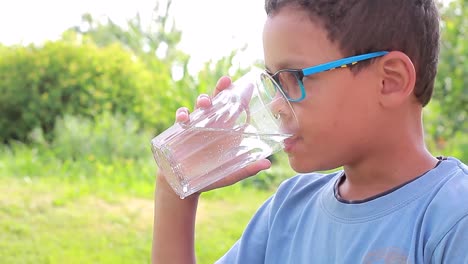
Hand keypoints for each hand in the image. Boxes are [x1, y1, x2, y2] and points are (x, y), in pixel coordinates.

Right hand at [165, 76, 271, 193]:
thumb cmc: (210, 178)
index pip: (234, 108)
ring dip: (202, 100)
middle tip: (226, 81)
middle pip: (217, 100)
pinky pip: (181, 117)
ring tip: (205, 103)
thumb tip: (267, 163)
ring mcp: (196, 126)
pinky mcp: (180, 131)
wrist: (183, 186)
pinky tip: (184, 118)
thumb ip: (247, 169)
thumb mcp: (230, 174)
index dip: (240, 95)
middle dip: (220, 88)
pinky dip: (182, 114)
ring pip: (199, 106)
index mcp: (225, 131)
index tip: (248, 86)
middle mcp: (212, 124)